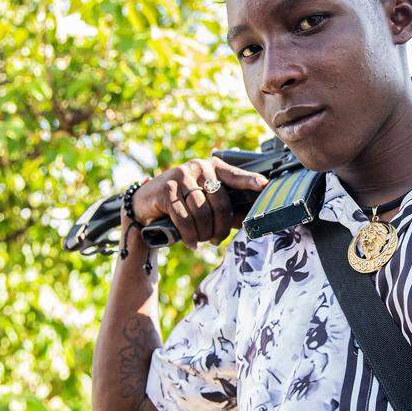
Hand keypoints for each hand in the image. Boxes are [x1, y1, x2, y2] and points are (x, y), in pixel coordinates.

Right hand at [129, 157, 268, 248]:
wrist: (147, 203)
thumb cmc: (183, 203)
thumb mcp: (205, 202)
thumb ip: (225, 208)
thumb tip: (246, 220)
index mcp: (213, 167)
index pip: (234, 175)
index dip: (249, 181)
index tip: (264, 185)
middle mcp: (198, 167)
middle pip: (219, 203)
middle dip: (220, 227)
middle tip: (216, 240)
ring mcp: (181, 176)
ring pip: (201, 213)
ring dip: (203, 233)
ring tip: (201, 241)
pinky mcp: (166, 189)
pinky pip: (183, 218)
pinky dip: (189, 235)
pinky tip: (191, 243)